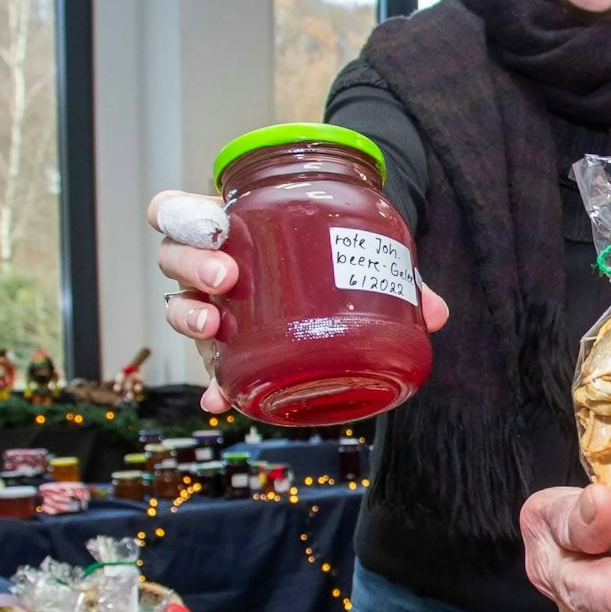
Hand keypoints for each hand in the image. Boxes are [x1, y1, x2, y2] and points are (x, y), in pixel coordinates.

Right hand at [147, 190, 449, 411]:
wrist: (338, 274)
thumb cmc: (335, 249)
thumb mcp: (363, 250)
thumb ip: (397, 275)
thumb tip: (436, 313)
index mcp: (233, 222)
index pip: (177, 212)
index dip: (181, 218)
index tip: (215, 228)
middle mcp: (213, 261)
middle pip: (174, 257)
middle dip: (192, 265)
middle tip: (226, 276)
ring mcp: (215, 304)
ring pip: (179, 303)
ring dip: (189, 315)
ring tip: (212, 325)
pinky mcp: (227, 344)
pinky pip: (210, 363)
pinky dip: (215, 382)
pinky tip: (219, 399)